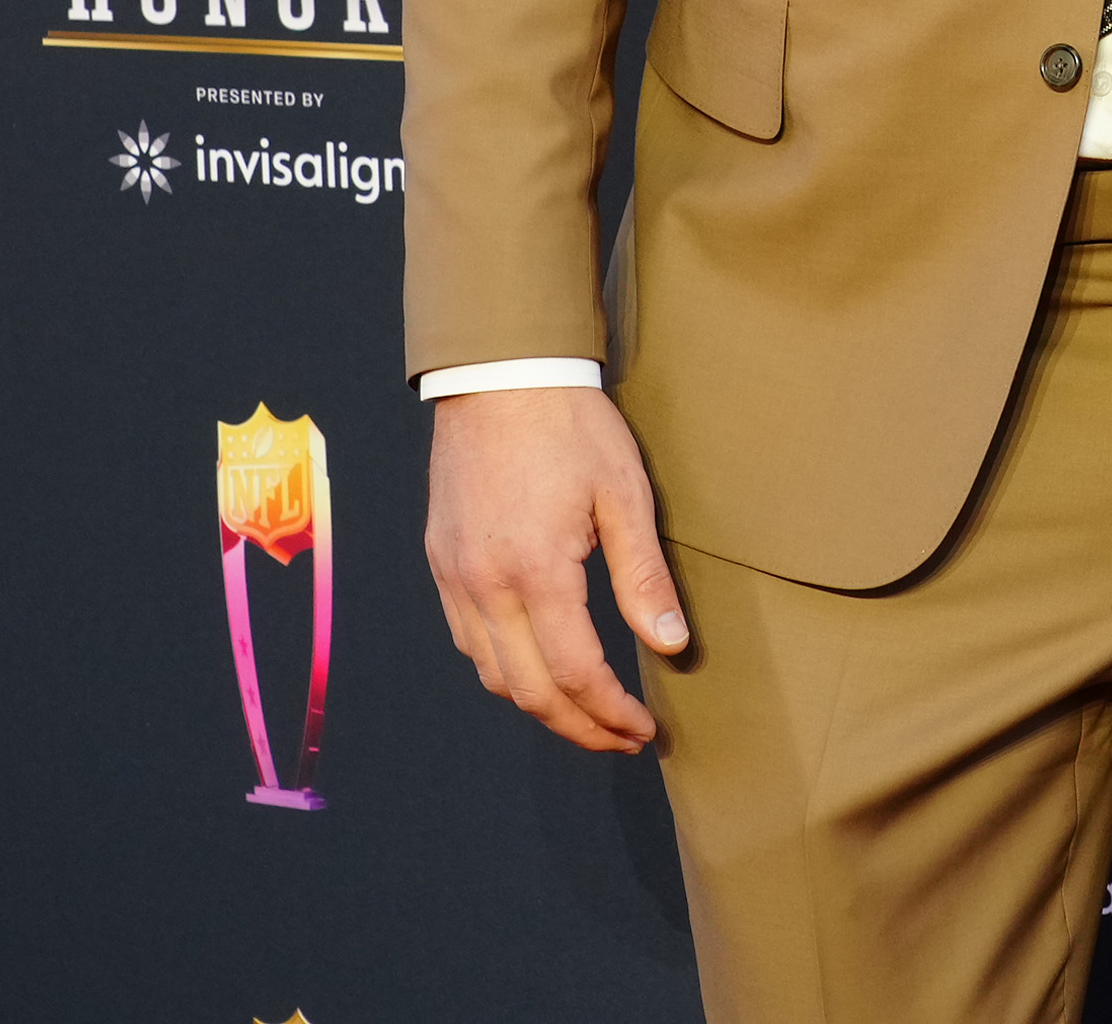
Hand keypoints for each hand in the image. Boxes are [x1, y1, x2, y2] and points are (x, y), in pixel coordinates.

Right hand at [423, 383, 685, 751]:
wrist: (500, 374)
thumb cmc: (570, 426)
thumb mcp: (624, 495)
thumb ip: (644, 578)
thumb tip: (670, 645)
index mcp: (534, 572)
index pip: (577, 673)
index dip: (612, 713)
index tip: (644, 729)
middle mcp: (484, 585)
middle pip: (529, 691)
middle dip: (579, 727)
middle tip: (621, 738)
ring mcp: (453, 576)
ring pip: (492, 674)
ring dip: (539, 705)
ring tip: (586, 712)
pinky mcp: (440, 561)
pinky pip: (467, 640)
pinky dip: (504, 669)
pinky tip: (537, 666)